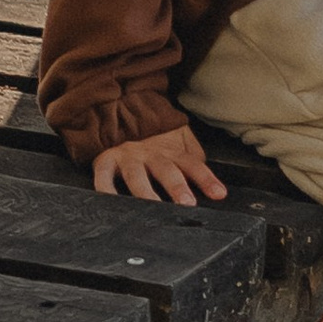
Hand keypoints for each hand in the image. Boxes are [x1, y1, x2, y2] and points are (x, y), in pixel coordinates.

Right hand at [91, 121, 228, 205]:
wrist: (121, 113)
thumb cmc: (155, 138)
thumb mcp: (179, 141)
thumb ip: (194, 157)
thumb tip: (211, 179)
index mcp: (171, 151)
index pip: (192, 164)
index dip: (207, 179)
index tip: (219, 194)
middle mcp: (150, 153)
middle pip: (166, 170)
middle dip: (177, 186)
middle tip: (187, 203)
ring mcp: (128, 156)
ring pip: (136, 176)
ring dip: (145, 192)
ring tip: (153, 208)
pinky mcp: (106, 160)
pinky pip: (103, 175)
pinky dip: (105, 189)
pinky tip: (111, 202)